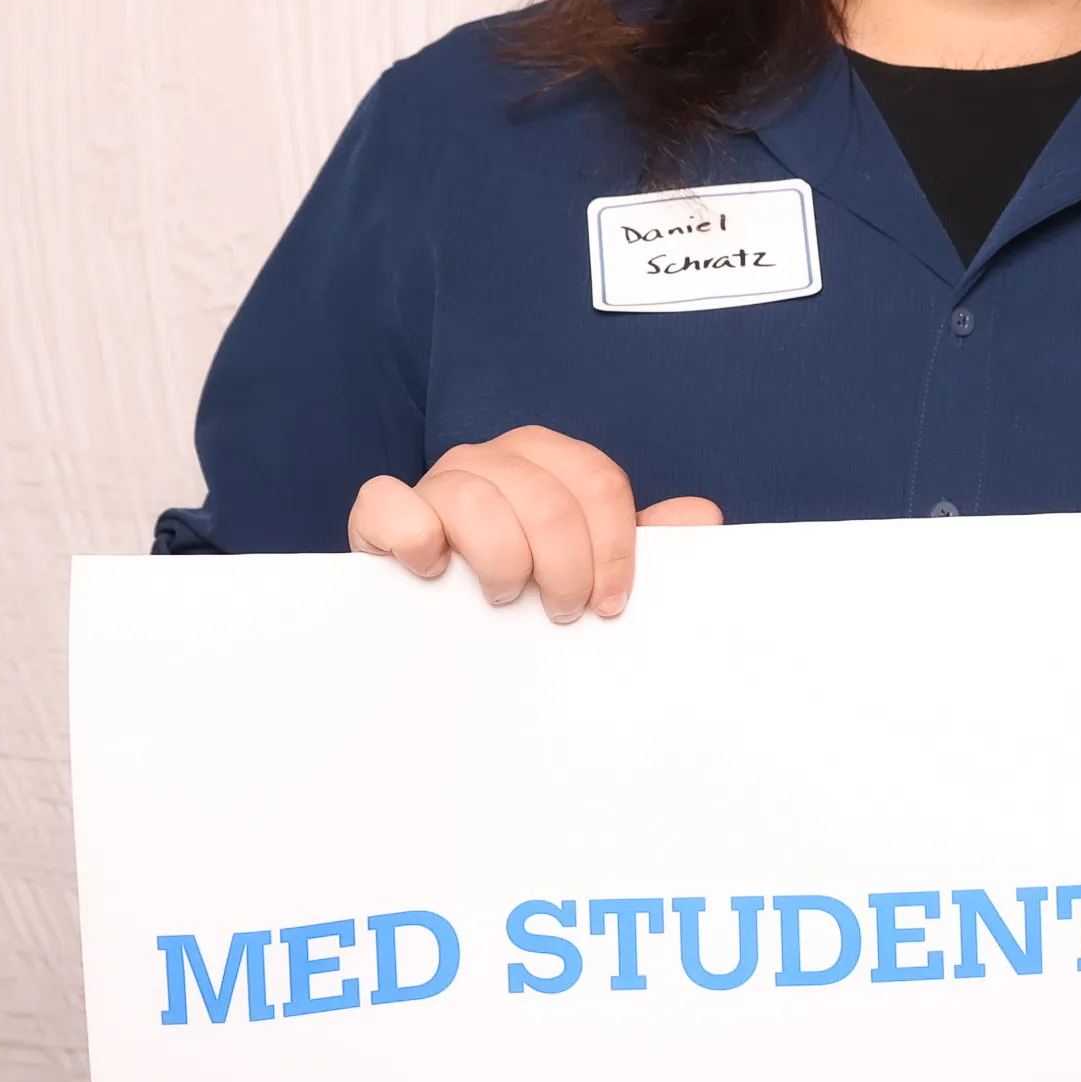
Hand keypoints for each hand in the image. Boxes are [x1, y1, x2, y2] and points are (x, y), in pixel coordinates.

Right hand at [345, 425, 721, 620]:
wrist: (435, 621)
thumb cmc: (522, 583)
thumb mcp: (585, 563)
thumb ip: (642, 541)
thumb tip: (701, 515)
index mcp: (546, 461)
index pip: (597, 483)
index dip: (614, 549)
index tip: (610, 603)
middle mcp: (490, 460)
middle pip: (546, 498)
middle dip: (565, 568)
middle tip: (562, 611)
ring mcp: (433, 482)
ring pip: (476, 499)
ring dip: (502, 563)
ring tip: (505, 598)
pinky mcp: (378, 515)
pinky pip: (386, 501)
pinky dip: (412, 535)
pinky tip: (433, 569)